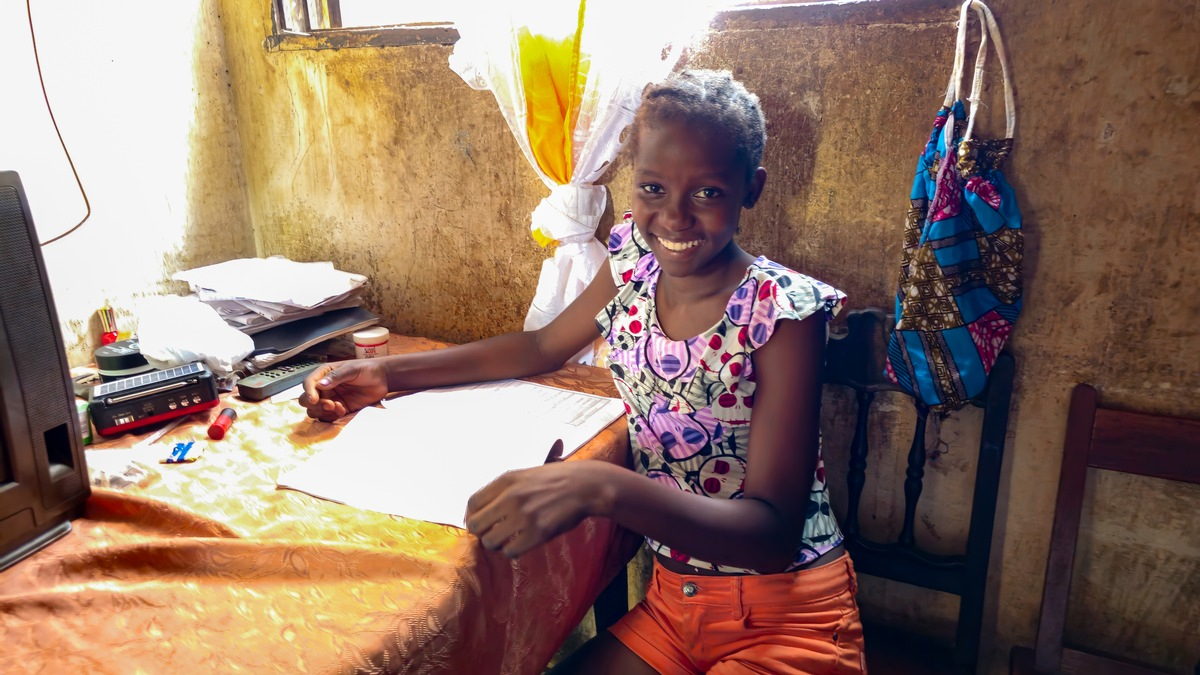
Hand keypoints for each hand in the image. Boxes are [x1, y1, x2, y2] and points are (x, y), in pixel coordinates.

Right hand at [299, 360, 388, 421]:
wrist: (383, 379)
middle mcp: (324, 387)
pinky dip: (332, 416)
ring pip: (315, 410)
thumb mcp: (352, 369)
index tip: (315, 400)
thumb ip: (336, 376)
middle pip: (306, 399)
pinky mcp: (339, 409)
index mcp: (324, 374)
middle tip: (329, 404)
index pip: (309, 383)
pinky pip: (328, 417)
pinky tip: (343, 410)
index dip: (309, 392)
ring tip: (338, 406)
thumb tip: (320, 384)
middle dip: (315, 404)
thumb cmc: (367, 369)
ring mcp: (331, 399)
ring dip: (323, 412)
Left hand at [464, 460, 616, 557]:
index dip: (472, 516)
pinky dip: (512, 551)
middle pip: (476, 525)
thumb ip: (503, 489)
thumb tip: (482, 510)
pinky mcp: (537, 533)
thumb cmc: (556, 480)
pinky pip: (510, 551)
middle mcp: (510, 497)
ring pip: (490, 542)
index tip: (481, 523)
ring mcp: (523, 516)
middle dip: (482, 532)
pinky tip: (521, 544)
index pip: (473, 503)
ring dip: (497, 544)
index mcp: (506, 480)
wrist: (585, 486)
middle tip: (493, 533)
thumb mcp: (525, 475)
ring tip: (508, 540)